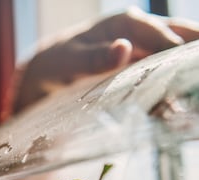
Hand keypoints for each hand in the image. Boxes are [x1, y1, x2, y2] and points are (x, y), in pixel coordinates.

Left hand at [5, 6, 198, 118]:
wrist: (50, 70)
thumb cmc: (58, 61)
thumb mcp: (71, 60)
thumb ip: (95, 57)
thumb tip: (124, 48)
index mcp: (125, 23)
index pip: (163, 36)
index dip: (181, 53)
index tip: (191, 75)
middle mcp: (139, 32)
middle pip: (179, 39)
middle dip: (191, 59)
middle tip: (195, 84)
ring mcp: (141, 48)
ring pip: (174, 55)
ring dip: (184, 71)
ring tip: (192, 93)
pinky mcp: (139, 65)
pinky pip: (162, 71)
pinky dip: (171, 84)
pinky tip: (177, 101)